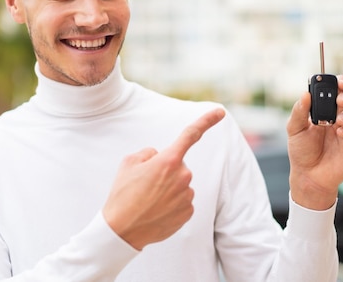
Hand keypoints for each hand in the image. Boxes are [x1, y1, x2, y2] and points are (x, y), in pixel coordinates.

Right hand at [102, 107, 225, 249]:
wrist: (122, 229)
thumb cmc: (123, 194)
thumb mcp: (129, 163)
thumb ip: (149, 153)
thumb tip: (159, 157)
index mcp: (168, 161)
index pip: (190, 135)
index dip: (206, 121)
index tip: (220, 112)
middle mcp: (183, 177)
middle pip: (179, 166)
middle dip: (166, 170)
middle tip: (145, 184)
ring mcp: (187, 196)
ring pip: (181, 185)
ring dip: (168, 189)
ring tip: (148, 200)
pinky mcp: (188, 213)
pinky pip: (183, 201)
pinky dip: (171, 204)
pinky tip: (156, 210)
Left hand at [287, 76, 342, 209]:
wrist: (310, 175)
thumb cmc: (302, 151)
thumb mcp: (295, 129)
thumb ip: (299, 111)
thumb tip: (305, 94)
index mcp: (326, 107)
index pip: (338, 88)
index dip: (341, 82)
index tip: (338, 83)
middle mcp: (342, 113)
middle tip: (339, 101)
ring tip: (337, 122)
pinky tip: (341, 133)